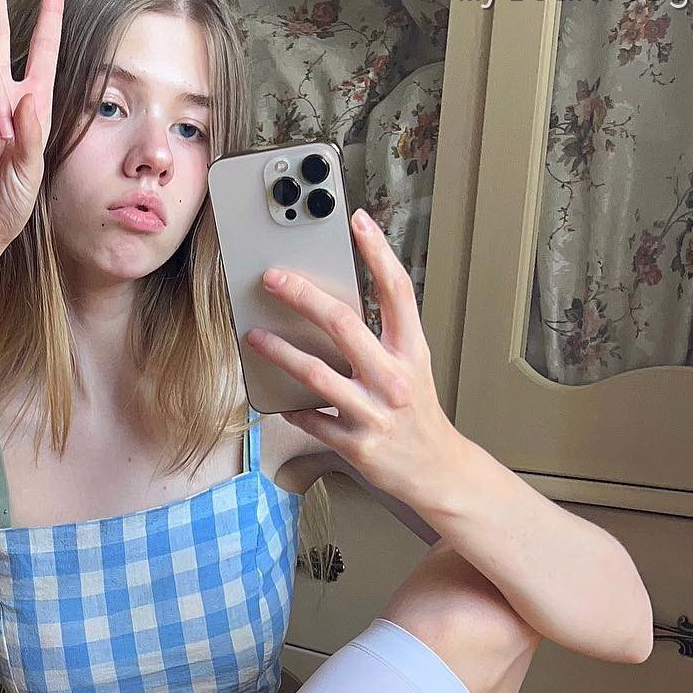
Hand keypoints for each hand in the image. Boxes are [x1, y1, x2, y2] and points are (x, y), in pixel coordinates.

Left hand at [245, 208, 460, 502]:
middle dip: (302, 296)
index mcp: (412, 351)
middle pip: (342, 324)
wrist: (437, 471)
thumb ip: (382, 340)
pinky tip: (278, 401)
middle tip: (273, 278)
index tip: (356, 221)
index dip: (378, 252)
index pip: (397, 291)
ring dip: (279, 352)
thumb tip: (333, 308)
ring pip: (316, 373)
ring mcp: (374, 412)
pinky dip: (292, 409)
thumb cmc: (417, 415)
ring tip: (255, 336)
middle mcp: (394, 378)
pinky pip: (312, 420)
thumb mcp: (413, 369)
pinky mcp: (356, 443)